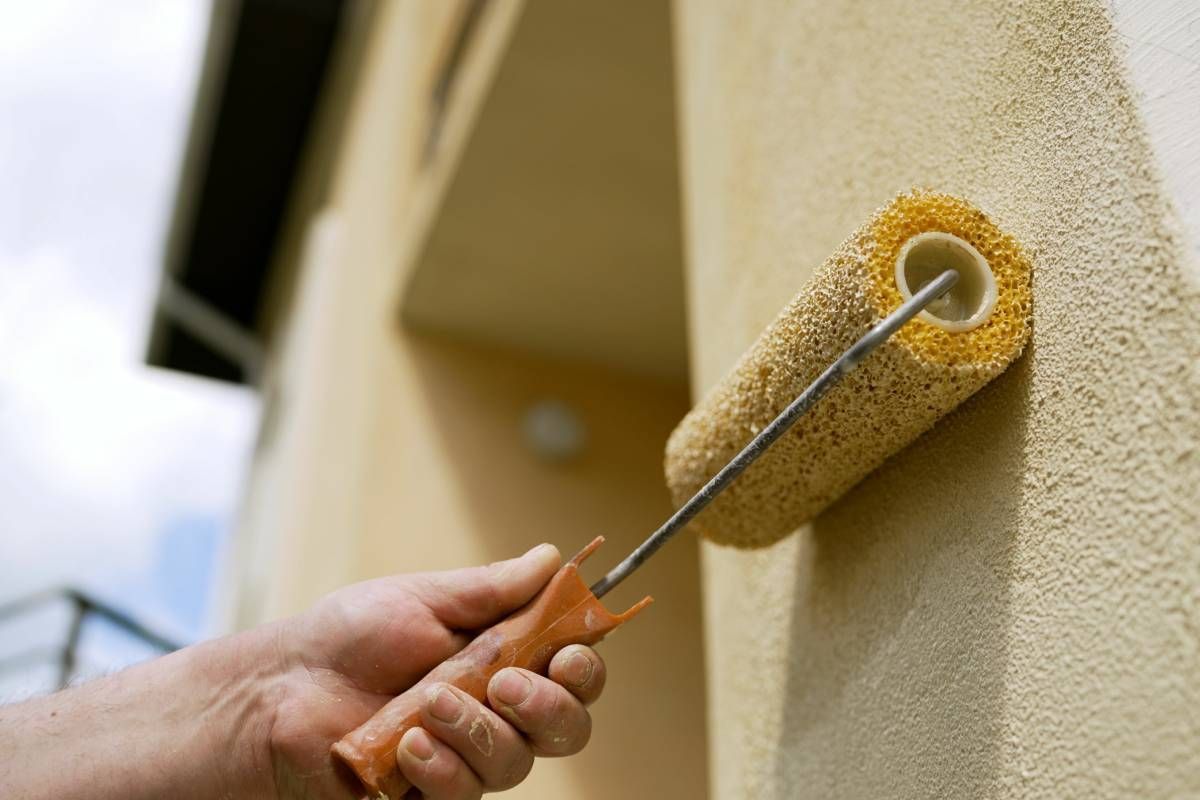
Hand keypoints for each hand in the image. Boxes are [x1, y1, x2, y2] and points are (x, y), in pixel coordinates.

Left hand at [267, 544, 606, 798]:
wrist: (283, 687)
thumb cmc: (349, 636)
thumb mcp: (423, 598)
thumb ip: (491, 589)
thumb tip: (552, 556)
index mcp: (504, 659)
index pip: (573, 673)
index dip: (584, 668)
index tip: (565, 655)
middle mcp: (496, 712)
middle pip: (565, 728)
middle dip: (545, 706)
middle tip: (503, 683)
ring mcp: (466, 757)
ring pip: (515, 762)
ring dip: (477, 730)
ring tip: (428, 702)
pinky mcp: (431, 794)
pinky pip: (464, 794)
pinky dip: (441, 767)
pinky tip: (409, 745)